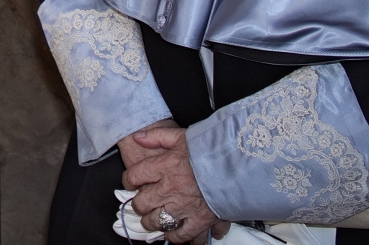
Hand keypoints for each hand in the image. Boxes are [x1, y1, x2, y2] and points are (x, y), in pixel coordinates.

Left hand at [122, 124, 230, 243]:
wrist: (239, 164)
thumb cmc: (212, 149)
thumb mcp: (182, 135)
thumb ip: (157, 136)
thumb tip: (138, 137)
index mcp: (164, 166)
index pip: (134, 176)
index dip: (129, 180)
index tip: (131, 182)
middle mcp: (170, 189)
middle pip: (142, 203)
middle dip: (138, 205)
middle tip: (141, 204)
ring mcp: (184, 207)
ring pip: (158, 222)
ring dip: (153, 223)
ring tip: (153, 221)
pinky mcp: (201, 220)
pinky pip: (183, 235)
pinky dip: (177, 237)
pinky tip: (175, 234)